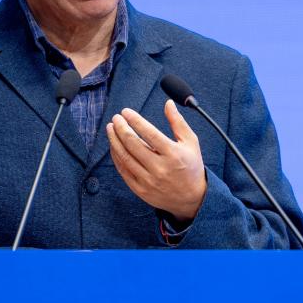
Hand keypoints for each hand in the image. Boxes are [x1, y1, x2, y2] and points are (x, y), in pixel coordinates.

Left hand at [106, 99, 207, 220]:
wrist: (191, 199)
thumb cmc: (191, 166)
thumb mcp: (191, 142)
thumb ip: (178, 122)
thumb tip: (168, 103)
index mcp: (173, 154)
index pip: (149, 133)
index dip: (135, 120)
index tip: (125, 111)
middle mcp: (160, 168)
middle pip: (133, 144)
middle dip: (121, 128)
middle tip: (116, 118)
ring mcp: (148, 180)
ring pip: (125, 157)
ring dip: (114, 140)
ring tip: (111, 128)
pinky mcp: (140, 190)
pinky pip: (123, 170)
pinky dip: (116, 156)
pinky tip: (114, 145)